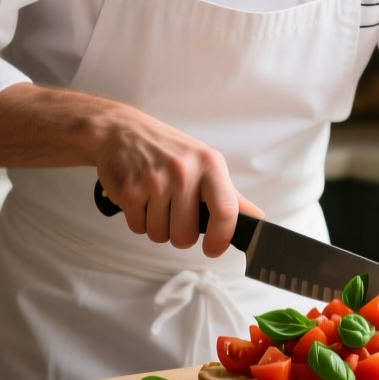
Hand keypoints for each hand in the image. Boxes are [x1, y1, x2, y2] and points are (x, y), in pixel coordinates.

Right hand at [93, 109, 262, 256]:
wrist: (122, 130)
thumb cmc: (168, 150)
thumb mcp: (205, 164)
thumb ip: (230, 196)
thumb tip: (257, 219)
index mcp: (209, 165)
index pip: (225, 211)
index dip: (221, 238)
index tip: (213, 248)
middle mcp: (183, 171)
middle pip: (186, 235)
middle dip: (179, 234)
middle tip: (175, 214)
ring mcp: (154, 181)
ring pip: (160, 235)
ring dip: (158, 226)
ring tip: (156, 201)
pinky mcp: (129, 190)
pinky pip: (138, 228)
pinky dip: (139, 220)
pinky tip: (141, 198)